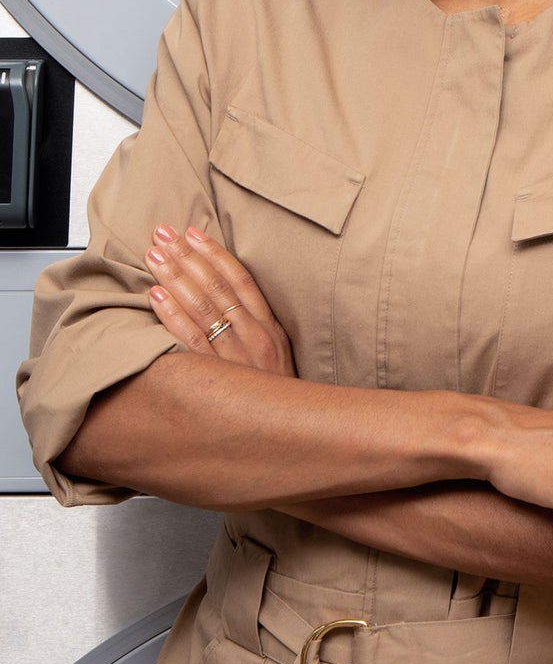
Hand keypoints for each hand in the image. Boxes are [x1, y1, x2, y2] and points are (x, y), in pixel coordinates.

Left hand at [145, 224, 295, 377]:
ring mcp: (236, 357)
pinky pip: (190, 341)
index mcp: (269, 327)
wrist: (286, 431)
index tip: (192, 232)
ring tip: (155, 256)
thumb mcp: (276, 351)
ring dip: (176, 278)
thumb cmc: (276, 392)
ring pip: (203, 309)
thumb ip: (254, 322)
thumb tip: (223, 290)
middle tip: (163, 234)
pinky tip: (156, 296)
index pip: (240, 279)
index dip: (214, 253)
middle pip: (217, 288)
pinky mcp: (218, 377)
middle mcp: (254, 337)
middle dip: (187, 257)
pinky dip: (172, 316)